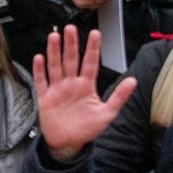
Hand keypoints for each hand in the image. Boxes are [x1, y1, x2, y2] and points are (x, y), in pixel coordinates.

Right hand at [30, 25, 136, 160]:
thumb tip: (133, 81)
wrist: (68, 144)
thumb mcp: (107, 113)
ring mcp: (58, 89)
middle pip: (71, 60)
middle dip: (71, 44)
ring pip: (56, 66)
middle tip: (70, 29)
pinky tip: (39, 58)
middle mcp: (71, 84)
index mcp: (86, 86)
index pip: (91, 63)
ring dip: (54, 52)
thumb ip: (119, 97)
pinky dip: (40, 71)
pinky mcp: (45, 98)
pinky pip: (41, 81)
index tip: (95, 33)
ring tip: (54, 37)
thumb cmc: (87, 128)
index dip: (93, 49)